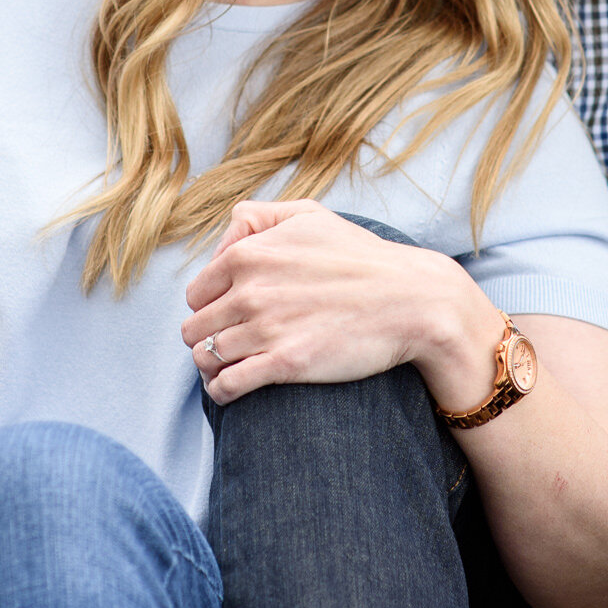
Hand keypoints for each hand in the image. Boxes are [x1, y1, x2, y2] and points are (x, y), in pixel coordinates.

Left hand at [180, 200, 497, 405]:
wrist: (412, 300)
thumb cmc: (362, 257)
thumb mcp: (309, 216)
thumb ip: (258, 217)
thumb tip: (225, 240)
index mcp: (248, 254)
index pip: (197, 292)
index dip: (210, 306)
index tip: (229, 315)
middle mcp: (250, 289)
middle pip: (195, 326)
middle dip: (209, 337)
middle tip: (231, 343)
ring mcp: (266, 328)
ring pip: (207, 357)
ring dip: (214, 365)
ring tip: (231, 367)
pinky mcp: (285, 363)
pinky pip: (226, 385)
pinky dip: (221, 391)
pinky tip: (232, 388)